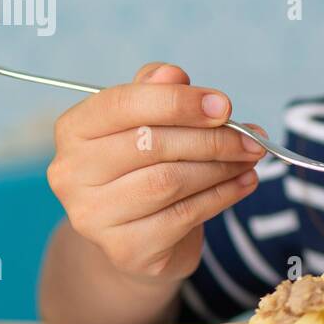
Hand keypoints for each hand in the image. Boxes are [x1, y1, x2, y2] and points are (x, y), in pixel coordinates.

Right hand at [46, 62, 267, 282]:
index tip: (224, 105)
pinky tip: (243, 183)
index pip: (123, 105)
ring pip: (169, 181)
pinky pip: (184, 216)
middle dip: (211, 138)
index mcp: (74, 130)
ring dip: (221, 167)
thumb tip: (172, 73)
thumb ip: (158, 92)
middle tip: (251, 137)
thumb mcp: (149, 121)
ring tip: (250, 158)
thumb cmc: (145, 166)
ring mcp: (94, 216)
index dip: (178, 102)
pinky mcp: (125, 249)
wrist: (139, 237)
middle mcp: (72, 173)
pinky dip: (222, 196)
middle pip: (151, 144)